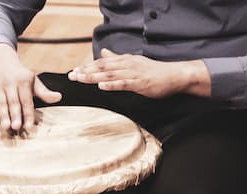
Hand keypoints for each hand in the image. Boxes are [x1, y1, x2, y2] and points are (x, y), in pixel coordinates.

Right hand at [0, 44, 61, 131]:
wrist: (1, 60)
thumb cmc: (20, 75)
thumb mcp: (33, 81)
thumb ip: (44, 92)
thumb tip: (59, 97)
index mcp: (23, 81)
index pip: (26, 101)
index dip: (28, 114)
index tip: (30, 126)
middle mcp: (10, 84)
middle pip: (13, 103)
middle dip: (15, 115)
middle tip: (17, 127)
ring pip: (1, 103)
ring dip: (3, 115)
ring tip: (6, 127)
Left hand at [68, 48, 210, 97]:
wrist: (175, 75)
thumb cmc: (156, 71)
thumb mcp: (134, 62)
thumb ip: (118, 59)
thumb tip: (104, 53)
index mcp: (125, 60)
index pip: (103, 63)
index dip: (88, 67)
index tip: (75, 71)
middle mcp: (127, 64)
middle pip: (103, 68)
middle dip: (86, 71)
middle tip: (72, 76)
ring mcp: (134, 73)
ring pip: (110, 75)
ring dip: (94, 77)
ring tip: (81, 79)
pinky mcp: (140, 83)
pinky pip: (123, 84)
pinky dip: (112, 85)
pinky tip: (101, 86)